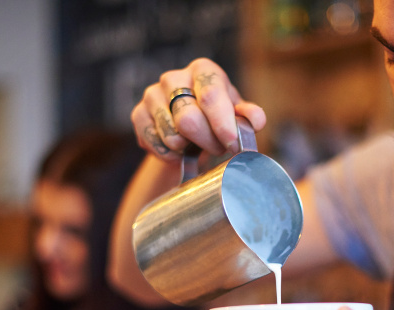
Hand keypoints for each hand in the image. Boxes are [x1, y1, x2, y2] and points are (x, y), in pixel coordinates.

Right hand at [131, 57, 265, 161]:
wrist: (188, 131)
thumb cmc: (217, 118)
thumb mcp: (237, 115)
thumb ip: (248, 116)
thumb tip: (256, 120)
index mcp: (203, 70)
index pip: (210, 94)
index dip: (222, 122)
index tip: (232, 144)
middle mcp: (173, 77)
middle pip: (189, 119)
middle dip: (208, 141)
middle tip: (219, 148)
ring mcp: (152, 95)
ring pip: (171, 136)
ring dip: (188, 150)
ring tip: (197, 146)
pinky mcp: (137, 114)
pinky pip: (154, 144)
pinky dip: (170, 155)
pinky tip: (178, 151)